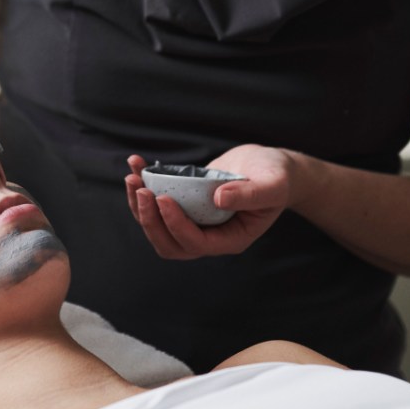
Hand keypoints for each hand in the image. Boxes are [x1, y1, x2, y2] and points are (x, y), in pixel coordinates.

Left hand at [124, 146, 297, 259]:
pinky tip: (136, 165)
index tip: (163, 197)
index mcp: (230, 239)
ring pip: (156, 227)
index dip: (175, 224)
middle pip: (169, 243)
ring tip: (132, 177)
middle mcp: (209, 236)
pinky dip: (142, 188)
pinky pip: (156, 205)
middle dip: (149, 219)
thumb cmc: (277, 177)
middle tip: (141, 189)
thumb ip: (251, 194)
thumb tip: (218, 198)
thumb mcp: (272, 184)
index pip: (195, 243)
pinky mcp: (184, 205)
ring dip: (139, 206)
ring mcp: (194, 222)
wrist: (271, 167)